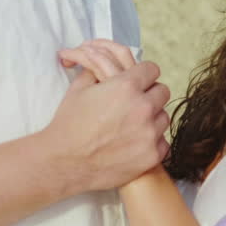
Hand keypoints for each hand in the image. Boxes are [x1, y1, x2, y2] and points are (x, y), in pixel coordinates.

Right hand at [43, 39, 169, 192]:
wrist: (63, 163)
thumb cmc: (68, 125)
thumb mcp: (79, 89)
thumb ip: (97, 71)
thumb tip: (102, 63)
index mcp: (126, 86)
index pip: (151, 69)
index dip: (143, 74)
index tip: (138, 81)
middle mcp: (142, 107)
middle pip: (162, 92)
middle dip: (149, 95)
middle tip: (135, 103)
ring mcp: (149, 132)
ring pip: (163, 117)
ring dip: (151, 118)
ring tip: (133, 125)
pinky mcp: (151, 155)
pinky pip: (162, 142)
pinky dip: (151, 142)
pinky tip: (135, 142)